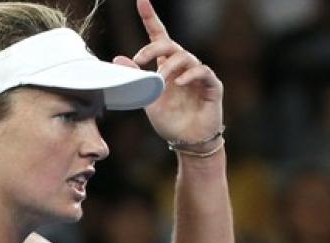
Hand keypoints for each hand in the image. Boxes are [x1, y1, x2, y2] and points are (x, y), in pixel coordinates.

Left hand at [112, 0, 222, 145]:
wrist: (187, 142)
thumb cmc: (170, 120)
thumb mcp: (147, 99)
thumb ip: (136, 79)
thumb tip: (118, 59)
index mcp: (166, 66)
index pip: (159, 36)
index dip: (150, 18)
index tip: (141, 0)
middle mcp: (183, 66)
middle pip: (170, 44)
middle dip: (153, 48)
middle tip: (140, 59)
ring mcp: (198, 74)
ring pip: (185, 57)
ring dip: (169, 67)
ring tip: (161, 80)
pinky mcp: (212, 85)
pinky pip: (203, 72)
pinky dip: (190, 75)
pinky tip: (180, 83)